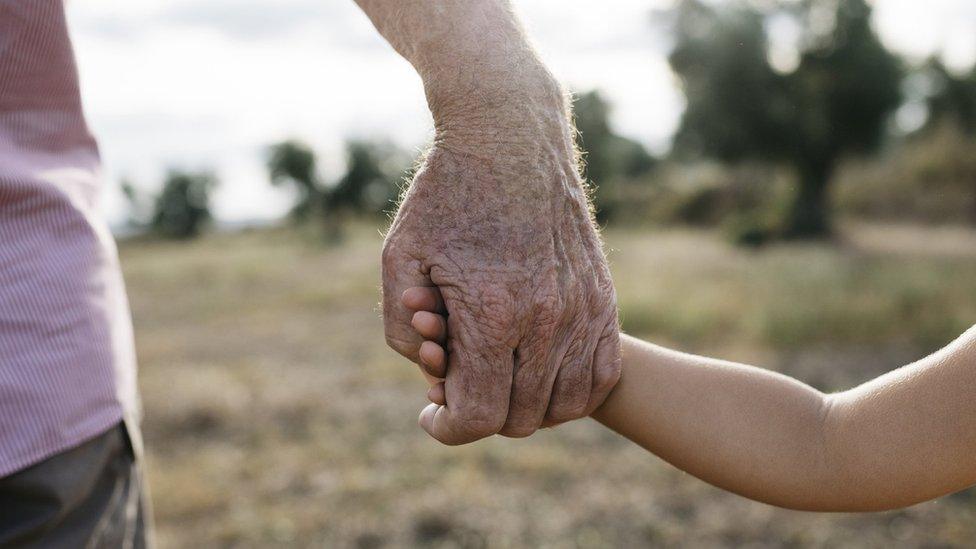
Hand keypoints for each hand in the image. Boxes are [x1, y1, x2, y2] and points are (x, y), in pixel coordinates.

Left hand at [382, 87, 620, 443]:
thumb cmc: (446, 196)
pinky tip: (537, 367)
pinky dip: (569, 389)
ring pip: (565, 405)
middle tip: (458, 378)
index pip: (479, 415)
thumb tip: (437, 380)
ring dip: (525, 406)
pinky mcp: (604, 299)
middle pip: (520, 418)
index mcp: (492, 312)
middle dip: (480, 412)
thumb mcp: (399, 258)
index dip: (448, 428)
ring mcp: (584, 310)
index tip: (430, 414)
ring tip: (497, 374)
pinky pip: (600, 375)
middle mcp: (547, 319)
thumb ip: (402, 333)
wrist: (511, 136)